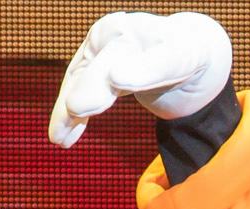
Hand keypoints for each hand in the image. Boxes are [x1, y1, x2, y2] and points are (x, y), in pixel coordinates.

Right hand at [49, 11, 232, 146]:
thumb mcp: (178, 60)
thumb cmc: (188, 54)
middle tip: (73, 112)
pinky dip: (72, 118)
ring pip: (80, 84)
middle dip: (84, 93)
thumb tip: (115, 78)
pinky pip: (80, 95)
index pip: (117, 58)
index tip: (93, 97)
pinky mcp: (95, 73)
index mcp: (127, 29)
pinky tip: (64, 138)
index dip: (102, 81)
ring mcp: (99, 54)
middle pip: (93, 72)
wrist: (191, 52)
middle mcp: (108, 37)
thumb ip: (150, 69)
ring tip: (58, 138)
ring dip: (67, 113)